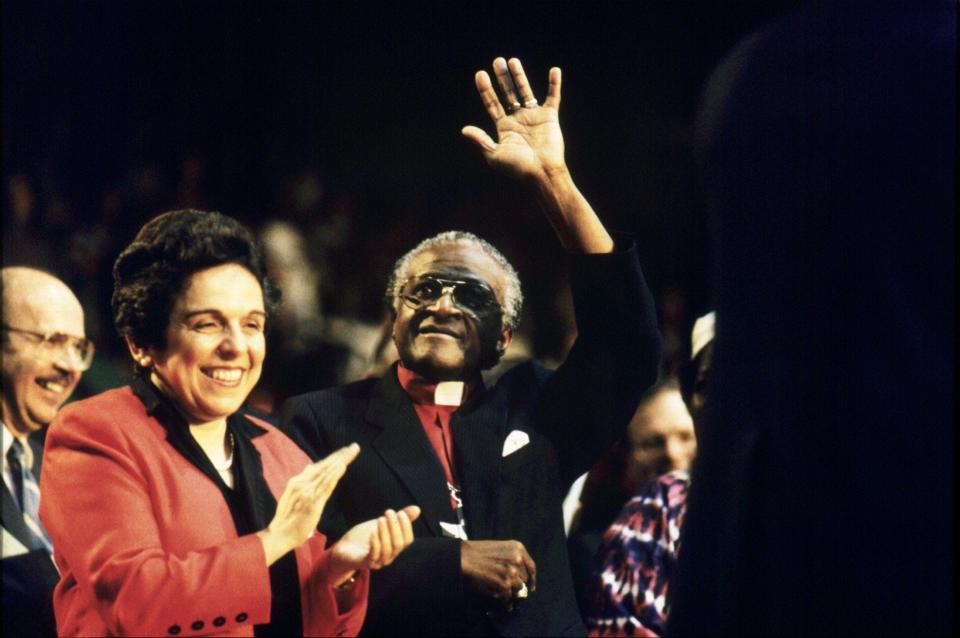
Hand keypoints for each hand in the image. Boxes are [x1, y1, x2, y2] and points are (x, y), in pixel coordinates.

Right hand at [258, 443, 359, 564]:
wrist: (280, 535)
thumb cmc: (289, 518)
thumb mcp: (295, 497)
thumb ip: (303, 481)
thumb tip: (309, 466)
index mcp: (299, 482)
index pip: (320, 467)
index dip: (334, 458)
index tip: (347, 451)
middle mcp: (302, 483)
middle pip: (325, 467)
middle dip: (340, 456)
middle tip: (354, 447)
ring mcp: (307, 492)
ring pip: (326, 473)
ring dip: (339, 462)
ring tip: (350, 453)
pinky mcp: (312, 502)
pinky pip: (325, 486)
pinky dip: (334, 476)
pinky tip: (342, 467)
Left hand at [327, 505, 420, 585]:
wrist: (344, 548)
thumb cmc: (365, 536)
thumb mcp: (382, 524)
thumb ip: (399, 518)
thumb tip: (417, 509)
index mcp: (394, 547)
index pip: (407, 540)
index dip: (406, 527)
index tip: (400, 513)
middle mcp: (389, 556)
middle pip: (398, 544)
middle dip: (395, 527)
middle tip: (388, 512)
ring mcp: (377, 561)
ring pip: (387, 550)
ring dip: (385, 533)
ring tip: (380, 519)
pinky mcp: (364, 563)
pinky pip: (373, 556)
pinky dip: (375, 543)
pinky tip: (373, 531)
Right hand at [460, 539, 536, 611]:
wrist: (463, 558)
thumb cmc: (478, 553)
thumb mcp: (500, 548)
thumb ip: (513, 558)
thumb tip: (520, 578)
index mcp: (518, 548)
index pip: (531, 567)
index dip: (532, 579)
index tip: (531, 587)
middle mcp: (517, 560)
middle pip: (524, 579)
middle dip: (518, 586)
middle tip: (511, 592)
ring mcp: (511, 572)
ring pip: (518, 589)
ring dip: (512, 595)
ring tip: (507, 599)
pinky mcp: (503, 585)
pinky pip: (509, 599)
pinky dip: (507, 604)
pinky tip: (505, 606)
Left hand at [462, 56, 612, 253]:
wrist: (541, 173)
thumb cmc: (517, 168)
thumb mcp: (495, 155)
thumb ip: (481, 141)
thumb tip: (464, 130)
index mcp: (504, 128)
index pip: (492, 104)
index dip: (486, 90)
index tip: (480, 74)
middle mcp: (518, 120)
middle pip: (508, 94)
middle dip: (502, 78)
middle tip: (497, 61)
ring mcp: (534, 117)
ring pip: (525, 92)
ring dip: (520, 76)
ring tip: (512, 61)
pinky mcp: (550, 117)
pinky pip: (553, 97)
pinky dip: (555, 84)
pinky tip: (554, 71)